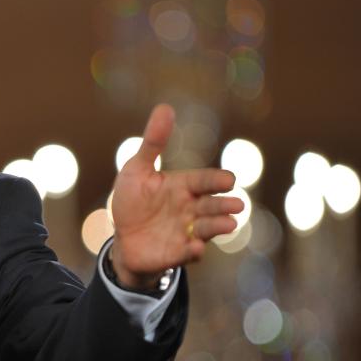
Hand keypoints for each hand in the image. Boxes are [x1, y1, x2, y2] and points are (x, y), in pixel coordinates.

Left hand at [109, 103, 243, 289]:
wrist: (123, 239)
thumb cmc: (132, 201)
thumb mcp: (137, 170)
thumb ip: (153, 143)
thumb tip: (166, 107)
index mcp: (183, 187)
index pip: (203, 181)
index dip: (215, 181)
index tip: (229, 180)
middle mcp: (190, 209)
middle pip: (212, 205)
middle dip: (224, 205)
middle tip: (237, 204)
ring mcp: (186, 232)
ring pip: (207, 228)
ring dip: (218, 226)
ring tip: (228, 224)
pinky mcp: (177, 253)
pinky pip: (188, 253)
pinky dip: (193, 251)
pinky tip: (196, 248)